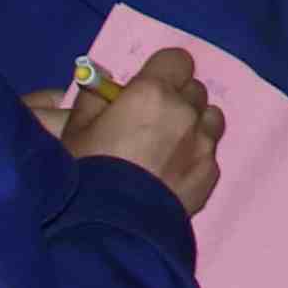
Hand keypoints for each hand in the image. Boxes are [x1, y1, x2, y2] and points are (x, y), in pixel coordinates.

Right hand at [60, 46, 223, 216]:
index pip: (177, 59)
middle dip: (176, 98)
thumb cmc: (86, 172)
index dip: (163, 71)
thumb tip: (103, 81)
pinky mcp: (210, 175)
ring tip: (169, 146)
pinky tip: (174, 173)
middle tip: (152, 121)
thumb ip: (94, 96)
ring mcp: (203, 144)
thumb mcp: (77, 129)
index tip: (148, 87)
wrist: (109, 228)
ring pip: (210, 118)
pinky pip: (210, 152)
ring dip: (194, 124)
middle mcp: (185, 112)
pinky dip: (196, 156)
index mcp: (153, 92)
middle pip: (193, 89)